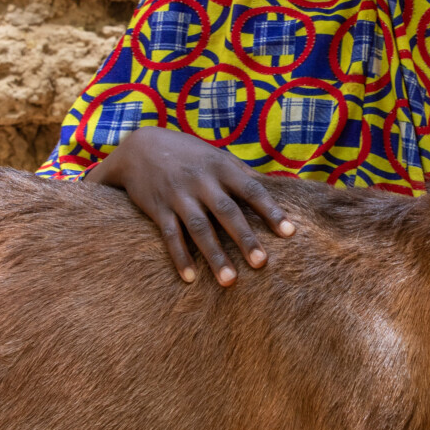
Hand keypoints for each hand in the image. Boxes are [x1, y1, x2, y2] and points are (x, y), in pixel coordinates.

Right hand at [86, 126, 294, 285]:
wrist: (140, 147)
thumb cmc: (189, 155)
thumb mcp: (217, 156)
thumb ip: (243, 174)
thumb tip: (276, 189)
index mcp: (222, 167)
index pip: (252, 191)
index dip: (271, 211)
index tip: (290, 233)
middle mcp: (201, 181)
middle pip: (227, 212)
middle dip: (244, 238)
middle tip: (261, 263)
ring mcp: (178, 195)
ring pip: (199, 229)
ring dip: (215, 256)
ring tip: (229, 281)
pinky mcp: (158, 209)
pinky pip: (170, 236)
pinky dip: (180, 257)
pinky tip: (190, 278)